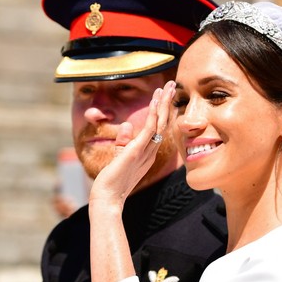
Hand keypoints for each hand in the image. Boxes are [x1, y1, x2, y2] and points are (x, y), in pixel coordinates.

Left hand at [89, 81, 175, 206]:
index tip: (164, 95)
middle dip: (167, 103)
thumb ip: (123, 141)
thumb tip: (126, 125)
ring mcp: (145, 151)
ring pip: (159, 123)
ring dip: (163, 104)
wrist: (109, 197)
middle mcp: (150, 151)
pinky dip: (153, 115)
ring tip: (167, 87)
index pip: (158, 128)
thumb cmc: (112, 181)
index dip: (162, 110)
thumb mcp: (118, 157)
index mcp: (148, 153)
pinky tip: (155, 101)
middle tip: (172, 84)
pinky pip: (149, 130)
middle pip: (162, 123)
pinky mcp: (137, 151)